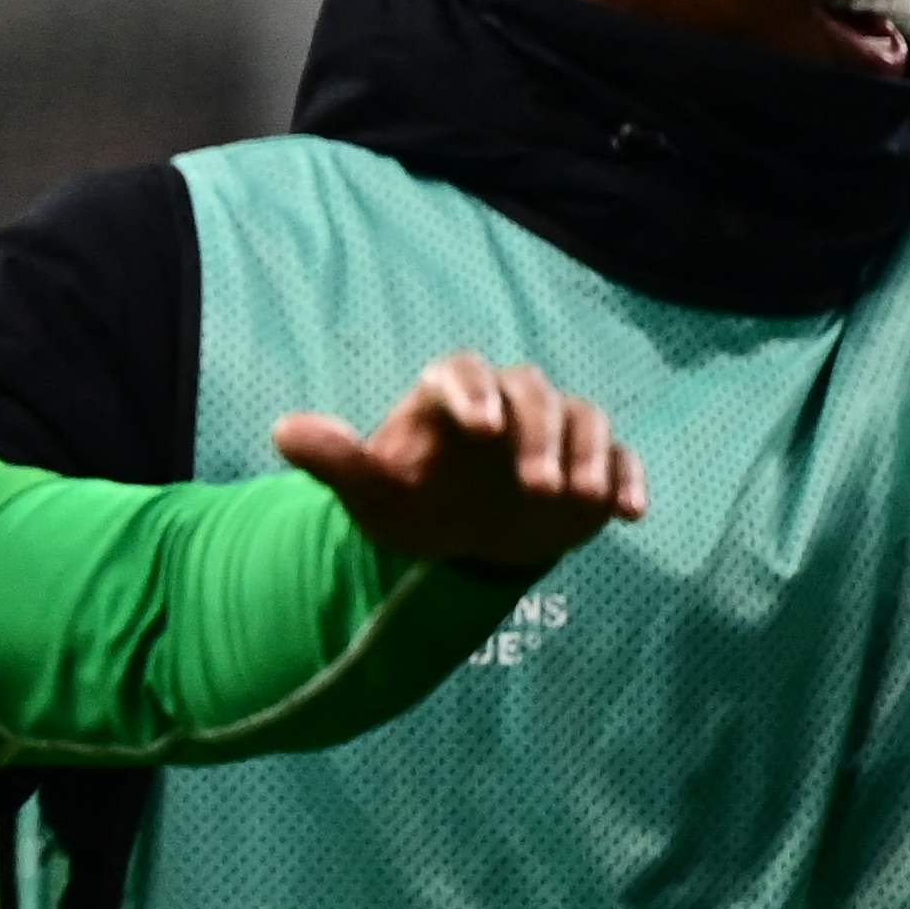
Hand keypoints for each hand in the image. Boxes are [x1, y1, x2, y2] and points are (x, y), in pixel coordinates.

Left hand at [275, 353, 646, 574]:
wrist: (462, 537)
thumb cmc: (413, 502)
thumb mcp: (371, 491)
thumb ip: (335, 461)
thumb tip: (281, 431)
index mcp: (452, 394)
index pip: (464, 371)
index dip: (473, 393)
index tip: (481, 428)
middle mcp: (509, 400)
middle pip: (533, 391)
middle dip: (538, 434)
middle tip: (535, 485)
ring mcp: (555, 431)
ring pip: (582, 418)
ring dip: (587, 454)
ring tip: (582, 498)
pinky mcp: (593, 465)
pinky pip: (621, 458)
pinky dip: (628, 479)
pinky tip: (628, 514)